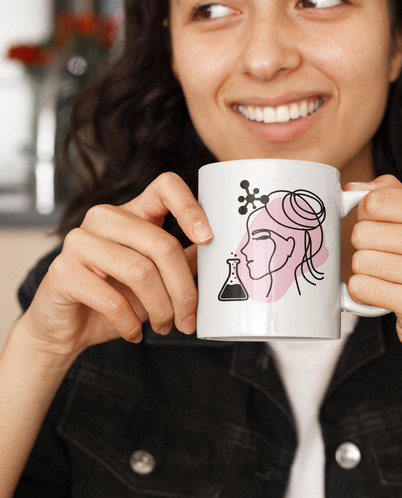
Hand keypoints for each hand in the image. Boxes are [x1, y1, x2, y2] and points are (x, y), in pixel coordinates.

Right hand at [20, 173, 211, 358]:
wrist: (63, 329)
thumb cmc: (113, 297)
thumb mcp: (156, 277)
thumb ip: (182, 260)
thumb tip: (219, 254)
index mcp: (131, 212)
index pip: (165, 187)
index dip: (191, 207)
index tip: (208, 239)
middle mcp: (104, 218)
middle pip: (161, 243)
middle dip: (183, 289)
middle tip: (189, 318)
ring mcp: (80, 241)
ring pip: (140, 271)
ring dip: (160, 309)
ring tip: (165, 327)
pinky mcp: (63, 271)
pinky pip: (111, 298)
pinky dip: (131, 323)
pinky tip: (134, 333)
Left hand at [347, 175, 401, 367]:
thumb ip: (390, 197)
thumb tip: (352, 186)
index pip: (377, 200)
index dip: (367, 216)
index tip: (382, 229)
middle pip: (363, 231)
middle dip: (366, 248)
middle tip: (389, 261)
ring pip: (360, 260)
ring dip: (365, 273)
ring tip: (391, 281)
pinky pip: (361, 287)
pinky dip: (363, 294)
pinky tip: (385, 297)